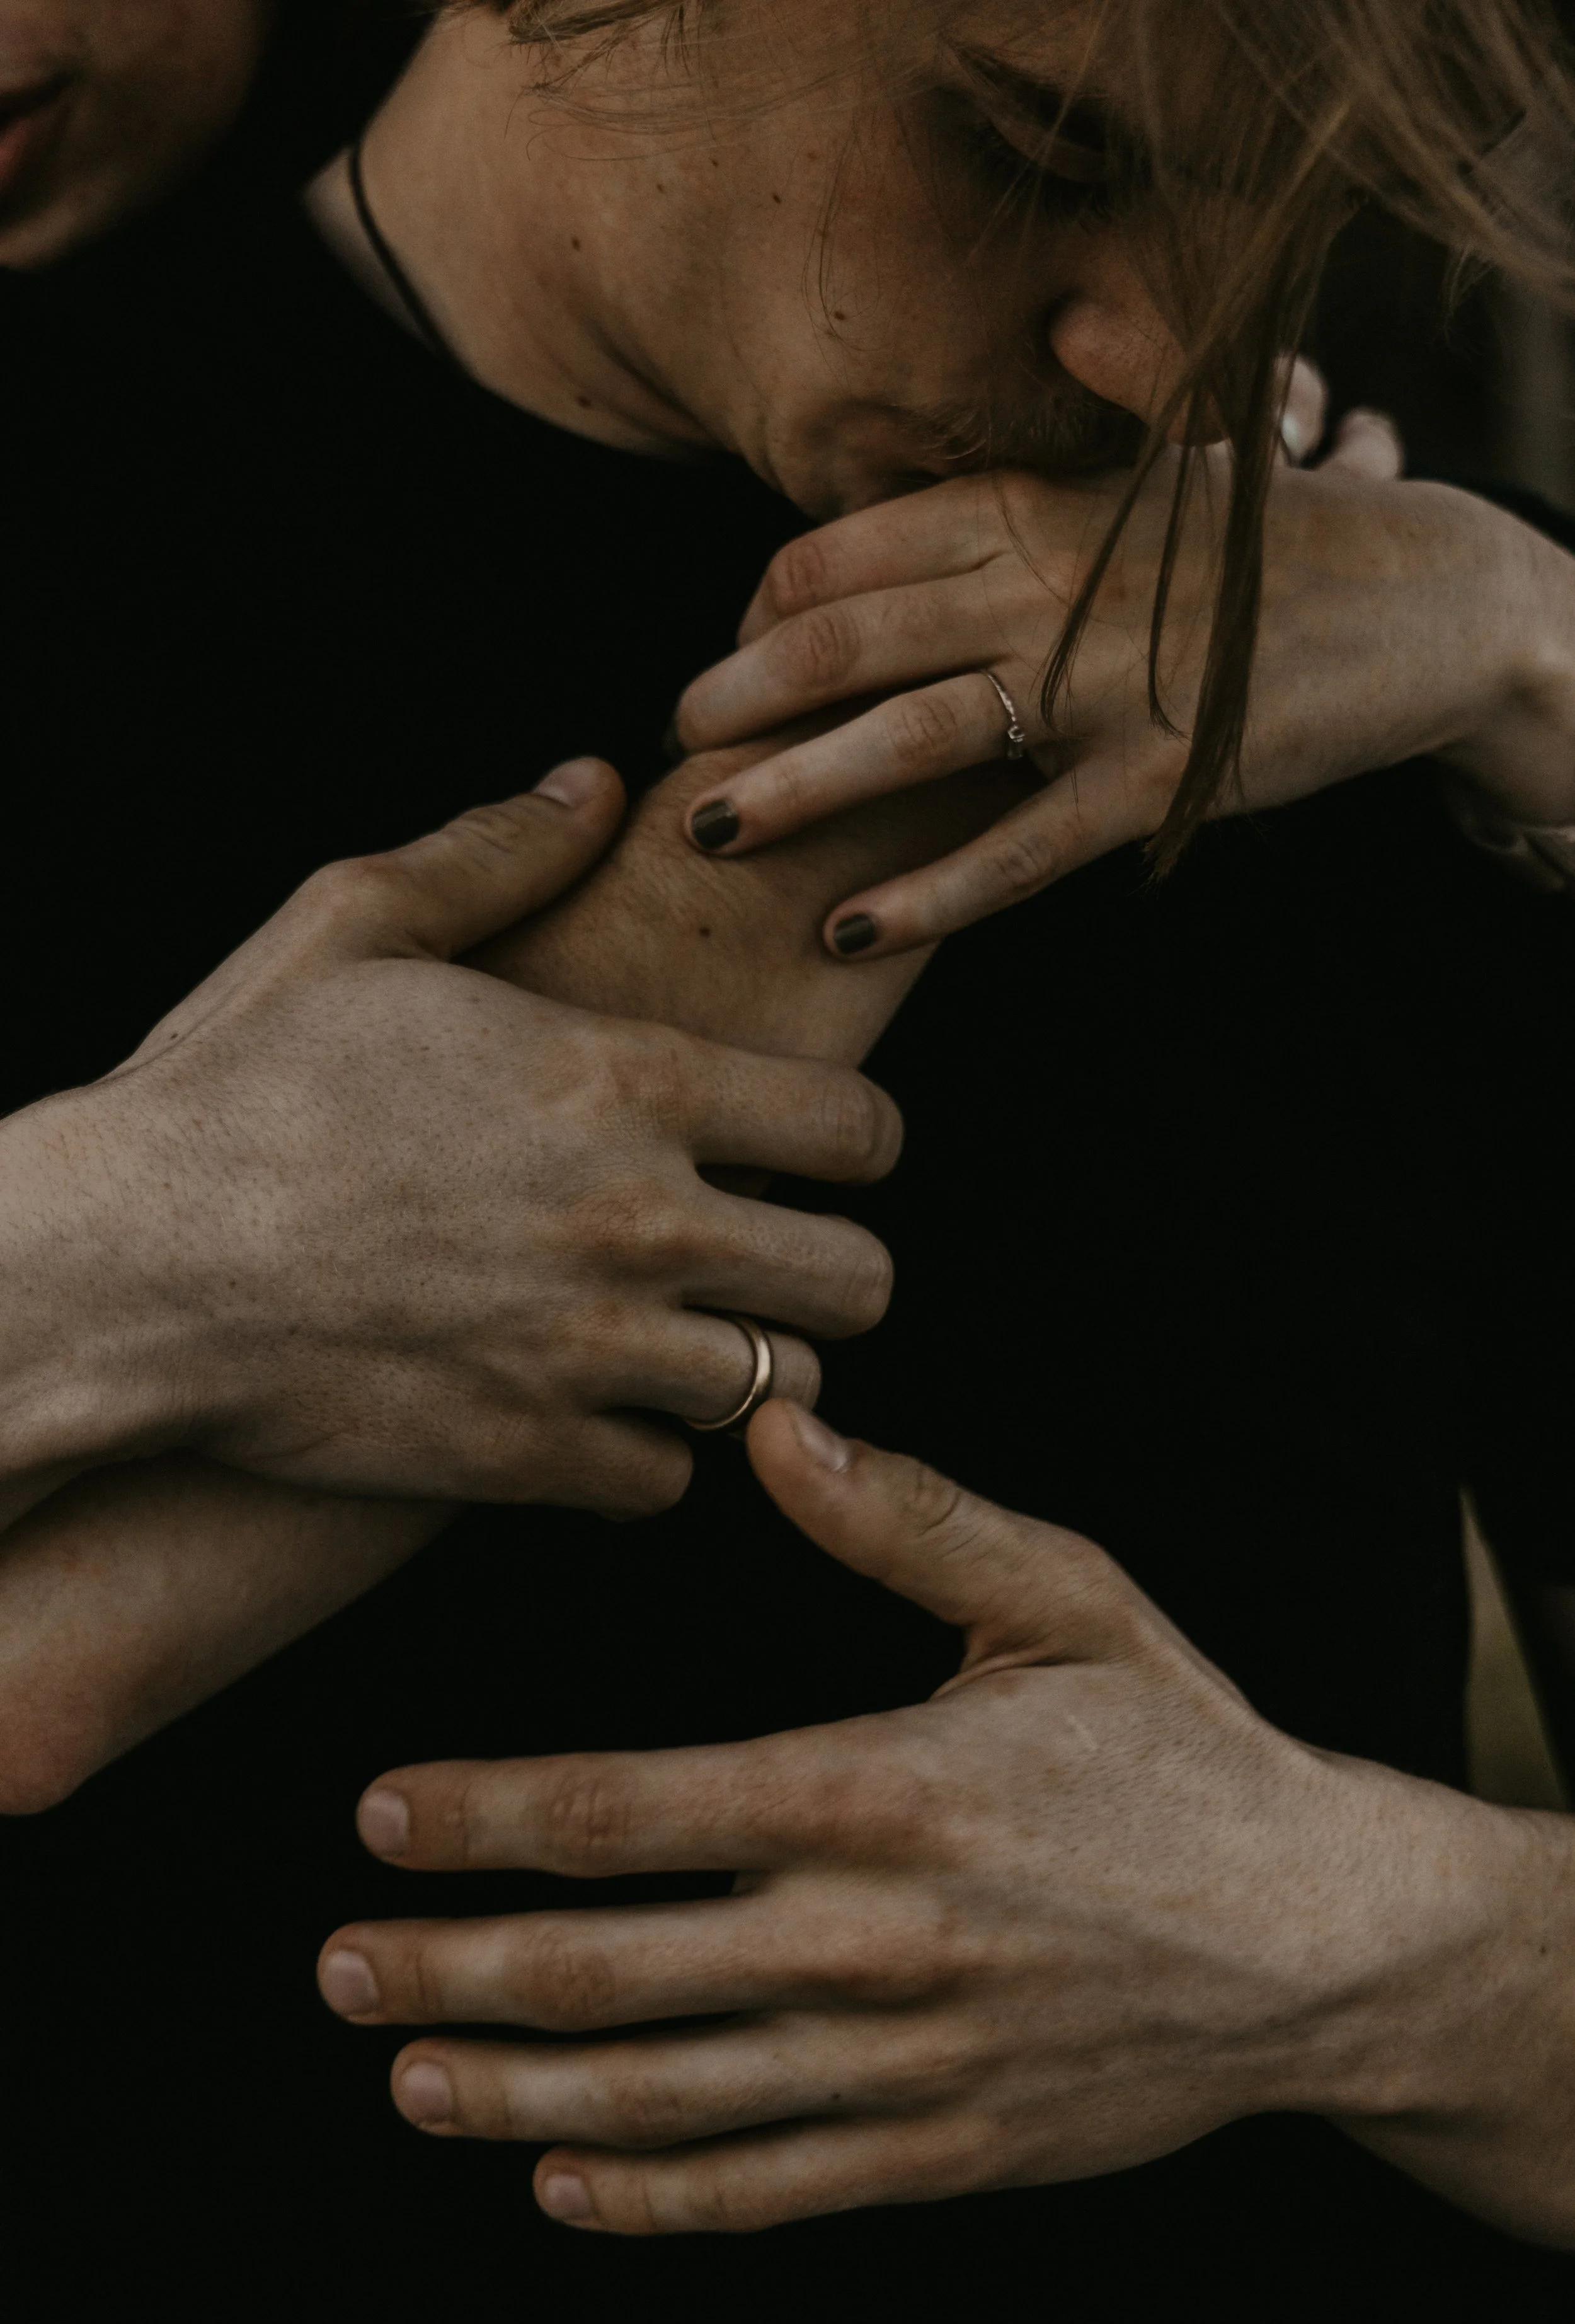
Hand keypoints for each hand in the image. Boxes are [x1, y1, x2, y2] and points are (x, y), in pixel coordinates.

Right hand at [14, 762, 899, 1512]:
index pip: (861, 1131)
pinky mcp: (527, 1457)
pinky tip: (592, 1408)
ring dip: (744, 1365)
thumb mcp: (355, 922)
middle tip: (772, 1258)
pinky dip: (642, 1455)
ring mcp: (589, 1351)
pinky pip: (668, 1485)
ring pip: (780, 1388)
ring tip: (684, 1337)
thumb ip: (498, 851)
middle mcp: (638, 1222)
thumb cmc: (236, 1085)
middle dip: (831, 1267)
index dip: (859, 1141)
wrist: (128, 1264)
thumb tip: (596, 781)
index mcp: (625, 1082)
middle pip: (861, 1280)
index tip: (818, 1150)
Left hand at [319, 1400, 1574, 2240]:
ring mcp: (906, 2065)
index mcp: (883, 1793)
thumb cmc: (1180, 1751)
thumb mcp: (1067, 1604)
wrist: (1322, 1938)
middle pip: (615, 1971)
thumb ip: (912, 1523)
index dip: (492, 1818)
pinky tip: (560, 2181)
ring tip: (409, 2075)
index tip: (384, 1819)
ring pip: (666, 2098)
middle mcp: (873, 1942)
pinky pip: (769, 2191)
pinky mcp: (946, 2150)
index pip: (635, 1811)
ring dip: (518, 2090)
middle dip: (457, 1967)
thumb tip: (777, 1432)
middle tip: (342, 1963)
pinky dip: (653, 2196)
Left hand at [673, 395, 1574, 954]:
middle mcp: (1047, 584)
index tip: (722, 666)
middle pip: (843, 639)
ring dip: (793, 787)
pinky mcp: (1155, 783)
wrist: (1426, 596)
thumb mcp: (1149, 471)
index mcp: (1028, 504)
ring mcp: (1101, 688)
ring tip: (706, 830)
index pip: (838, 554)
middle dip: (734, 696)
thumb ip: (1050, 460)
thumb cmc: (1260, 546)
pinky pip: (1015, 851)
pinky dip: (926, 895)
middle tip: (668, 747)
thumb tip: (992, 404)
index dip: (755, 613)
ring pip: (908, 737)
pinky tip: (847, 930)